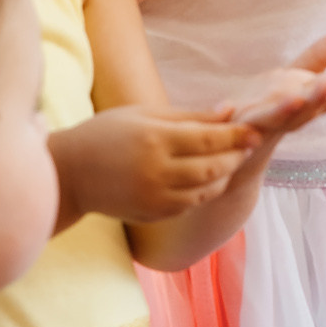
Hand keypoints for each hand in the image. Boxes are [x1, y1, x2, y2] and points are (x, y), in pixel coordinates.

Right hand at [51, 105, 258, 224]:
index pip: (209, 138)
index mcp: (154, 139)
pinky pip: (192, 204)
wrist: (69, 174)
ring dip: (226, 175)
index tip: (256, 131)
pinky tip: (209, 177)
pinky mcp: (154, 214)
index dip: (237, 135)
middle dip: (236, 156)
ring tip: (232, 160)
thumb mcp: (143, 114)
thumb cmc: (106, 135)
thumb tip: (230, 112)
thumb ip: (188, 116)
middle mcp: (156, 171)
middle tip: (248, 146)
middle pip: (214, 167)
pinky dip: (206, 190)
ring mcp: (155, 197)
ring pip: (207, 190)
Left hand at [228, 32, 325, 137]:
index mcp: (316, 101)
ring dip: (318, 98)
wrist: (235, 135)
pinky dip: (284, 112)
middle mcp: (303, 114)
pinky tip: (295, 99)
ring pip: (304, 113)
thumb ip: (319, 57)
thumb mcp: (295, 75)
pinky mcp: (254, 124)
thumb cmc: (269, 102)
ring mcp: (279, 121)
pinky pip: (270, 119)